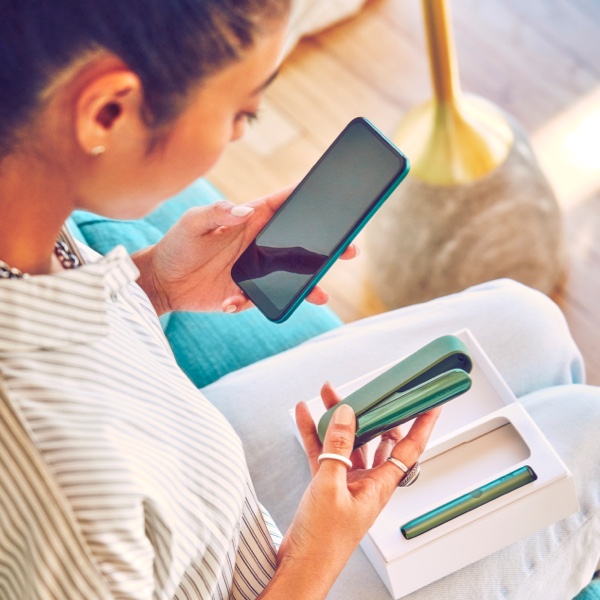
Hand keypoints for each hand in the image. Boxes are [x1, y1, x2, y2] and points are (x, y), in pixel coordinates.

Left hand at [133, 186, 356, 315]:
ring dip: (309, 283)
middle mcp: (259, 243)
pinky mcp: (247, 292)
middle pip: (300, 241)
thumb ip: (216, 213)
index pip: (284, 204)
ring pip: (292, 274)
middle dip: (325, 245)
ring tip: (321, 294)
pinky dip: (254, 303)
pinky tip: (232, 303)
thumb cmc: (177, 244)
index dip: (307, 197)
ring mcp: (256, 269)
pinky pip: (263, 299)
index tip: (332, 192)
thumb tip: (243, 210)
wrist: (162, 281)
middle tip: (349, 250)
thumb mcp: (193, 223)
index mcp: (250, 219)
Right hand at [260, 384, 439, 598]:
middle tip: (366, 391)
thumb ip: (339, 447)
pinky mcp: (327, 484)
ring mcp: (346, 481)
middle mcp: (367, 481)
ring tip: (328, 395)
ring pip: (347, 441)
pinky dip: (315, 434)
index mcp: (380, 486)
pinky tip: (304, 416)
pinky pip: (324, 451)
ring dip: (338, 419)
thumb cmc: (324, 541)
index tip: (431, 403)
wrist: (301, 566)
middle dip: (370, 412)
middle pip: (375, 438)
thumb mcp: (331, 486)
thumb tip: (347, 415)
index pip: (409, 448)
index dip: (422, 424)